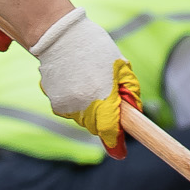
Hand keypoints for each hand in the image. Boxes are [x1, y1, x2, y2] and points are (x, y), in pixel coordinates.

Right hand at [30, 9, 139, 158]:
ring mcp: (65, 107)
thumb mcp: (122, 67)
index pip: (109, 130)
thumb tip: (134, 115)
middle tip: (108, 95)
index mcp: (101, 97)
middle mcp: (81, 107)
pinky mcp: (55, 103)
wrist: (59, 36)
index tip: (121, 153)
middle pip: (97, 126)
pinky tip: (76, 83)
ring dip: (90, 109)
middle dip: (105, 117)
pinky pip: (71, 112)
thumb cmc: (96, 49)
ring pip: (84, 119)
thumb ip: (130, 94)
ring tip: (89, 82)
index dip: (115, 142)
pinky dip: (76, 103)